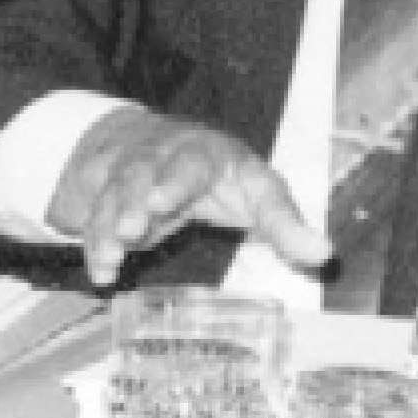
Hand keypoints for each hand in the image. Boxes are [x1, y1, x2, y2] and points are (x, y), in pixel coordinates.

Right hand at [45, 107, 331, 286]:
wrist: (155, 144)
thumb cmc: (221, 176)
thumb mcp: (258, 191)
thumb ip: (285, 224)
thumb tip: (323, 256)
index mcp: (205, 154)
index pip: (190, 165)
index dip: (174, 183)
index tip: (162, 204)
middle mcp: (160, 157)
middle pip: (141, 175)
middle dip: (133, 201)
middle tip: (131, 229)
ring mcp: (129, 173)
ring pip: (112, 197)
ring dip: (108, 228)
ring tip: (109, 260)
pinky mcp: (106, 193)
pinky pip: (95, 216)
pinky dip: (94, 244)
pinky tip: (100, 273)